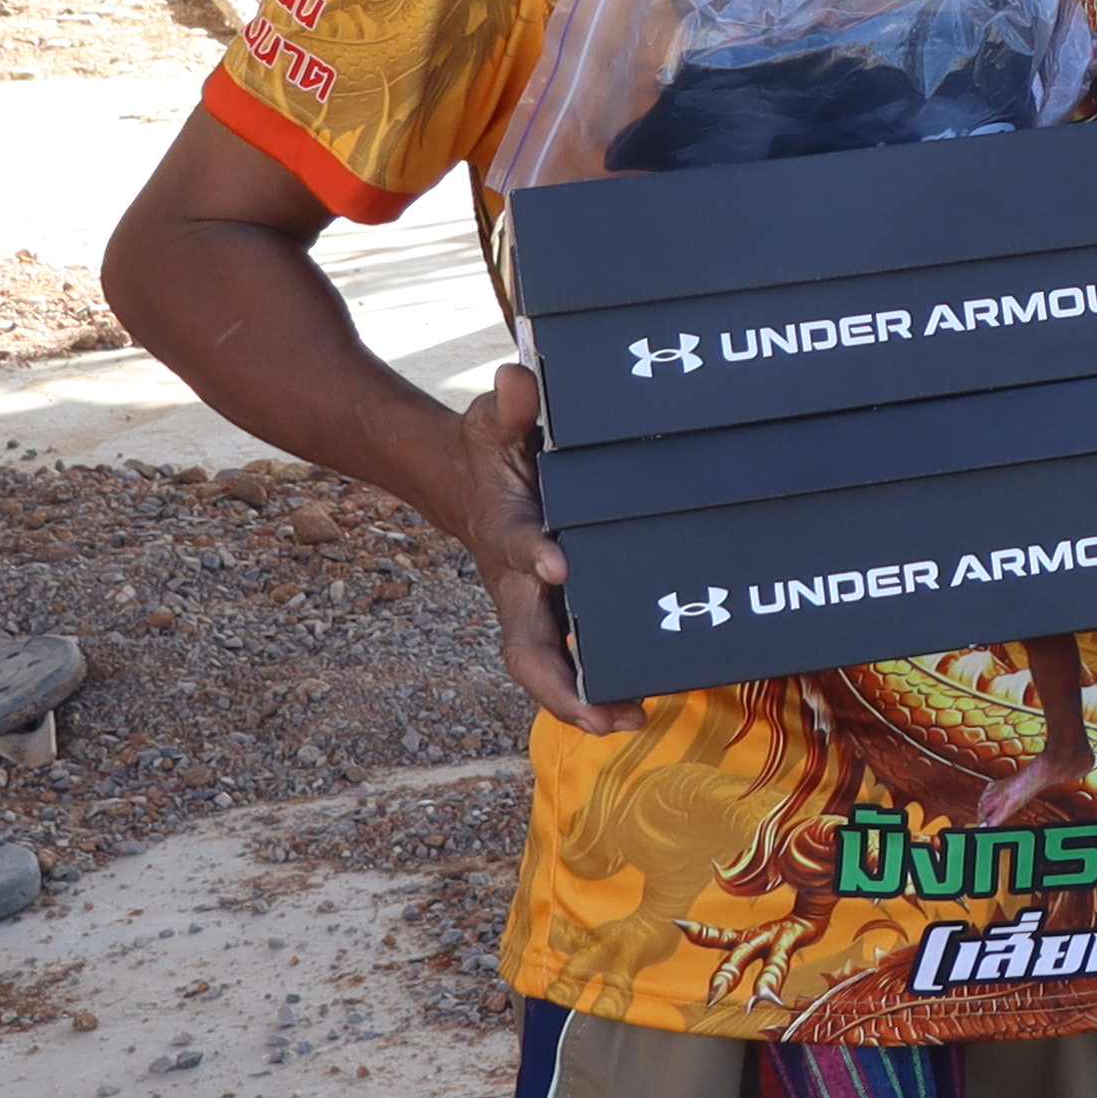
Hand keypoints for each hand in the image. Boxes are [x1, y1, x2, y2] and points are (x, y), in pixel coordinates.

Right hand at [432, 364, 631, 735]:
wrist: (458, 482)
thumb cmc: (486, 453)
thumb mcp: (490, 421)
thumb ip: (509, 404)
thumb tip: (519, 376)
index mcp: (504, 531)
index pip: (517, 546)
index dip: (534, 553)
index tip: (559, 560)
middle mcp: (515, 582)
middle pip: (526, 645)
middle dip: (561, 684)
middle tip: (606, 712)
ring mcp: (532, 604)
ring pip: (547, 666)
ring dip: (583, 699)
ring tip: (630, 721)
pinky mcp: (553, 613)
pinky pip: (570, 659)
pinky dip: (595, 687)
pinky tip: (638, 706)